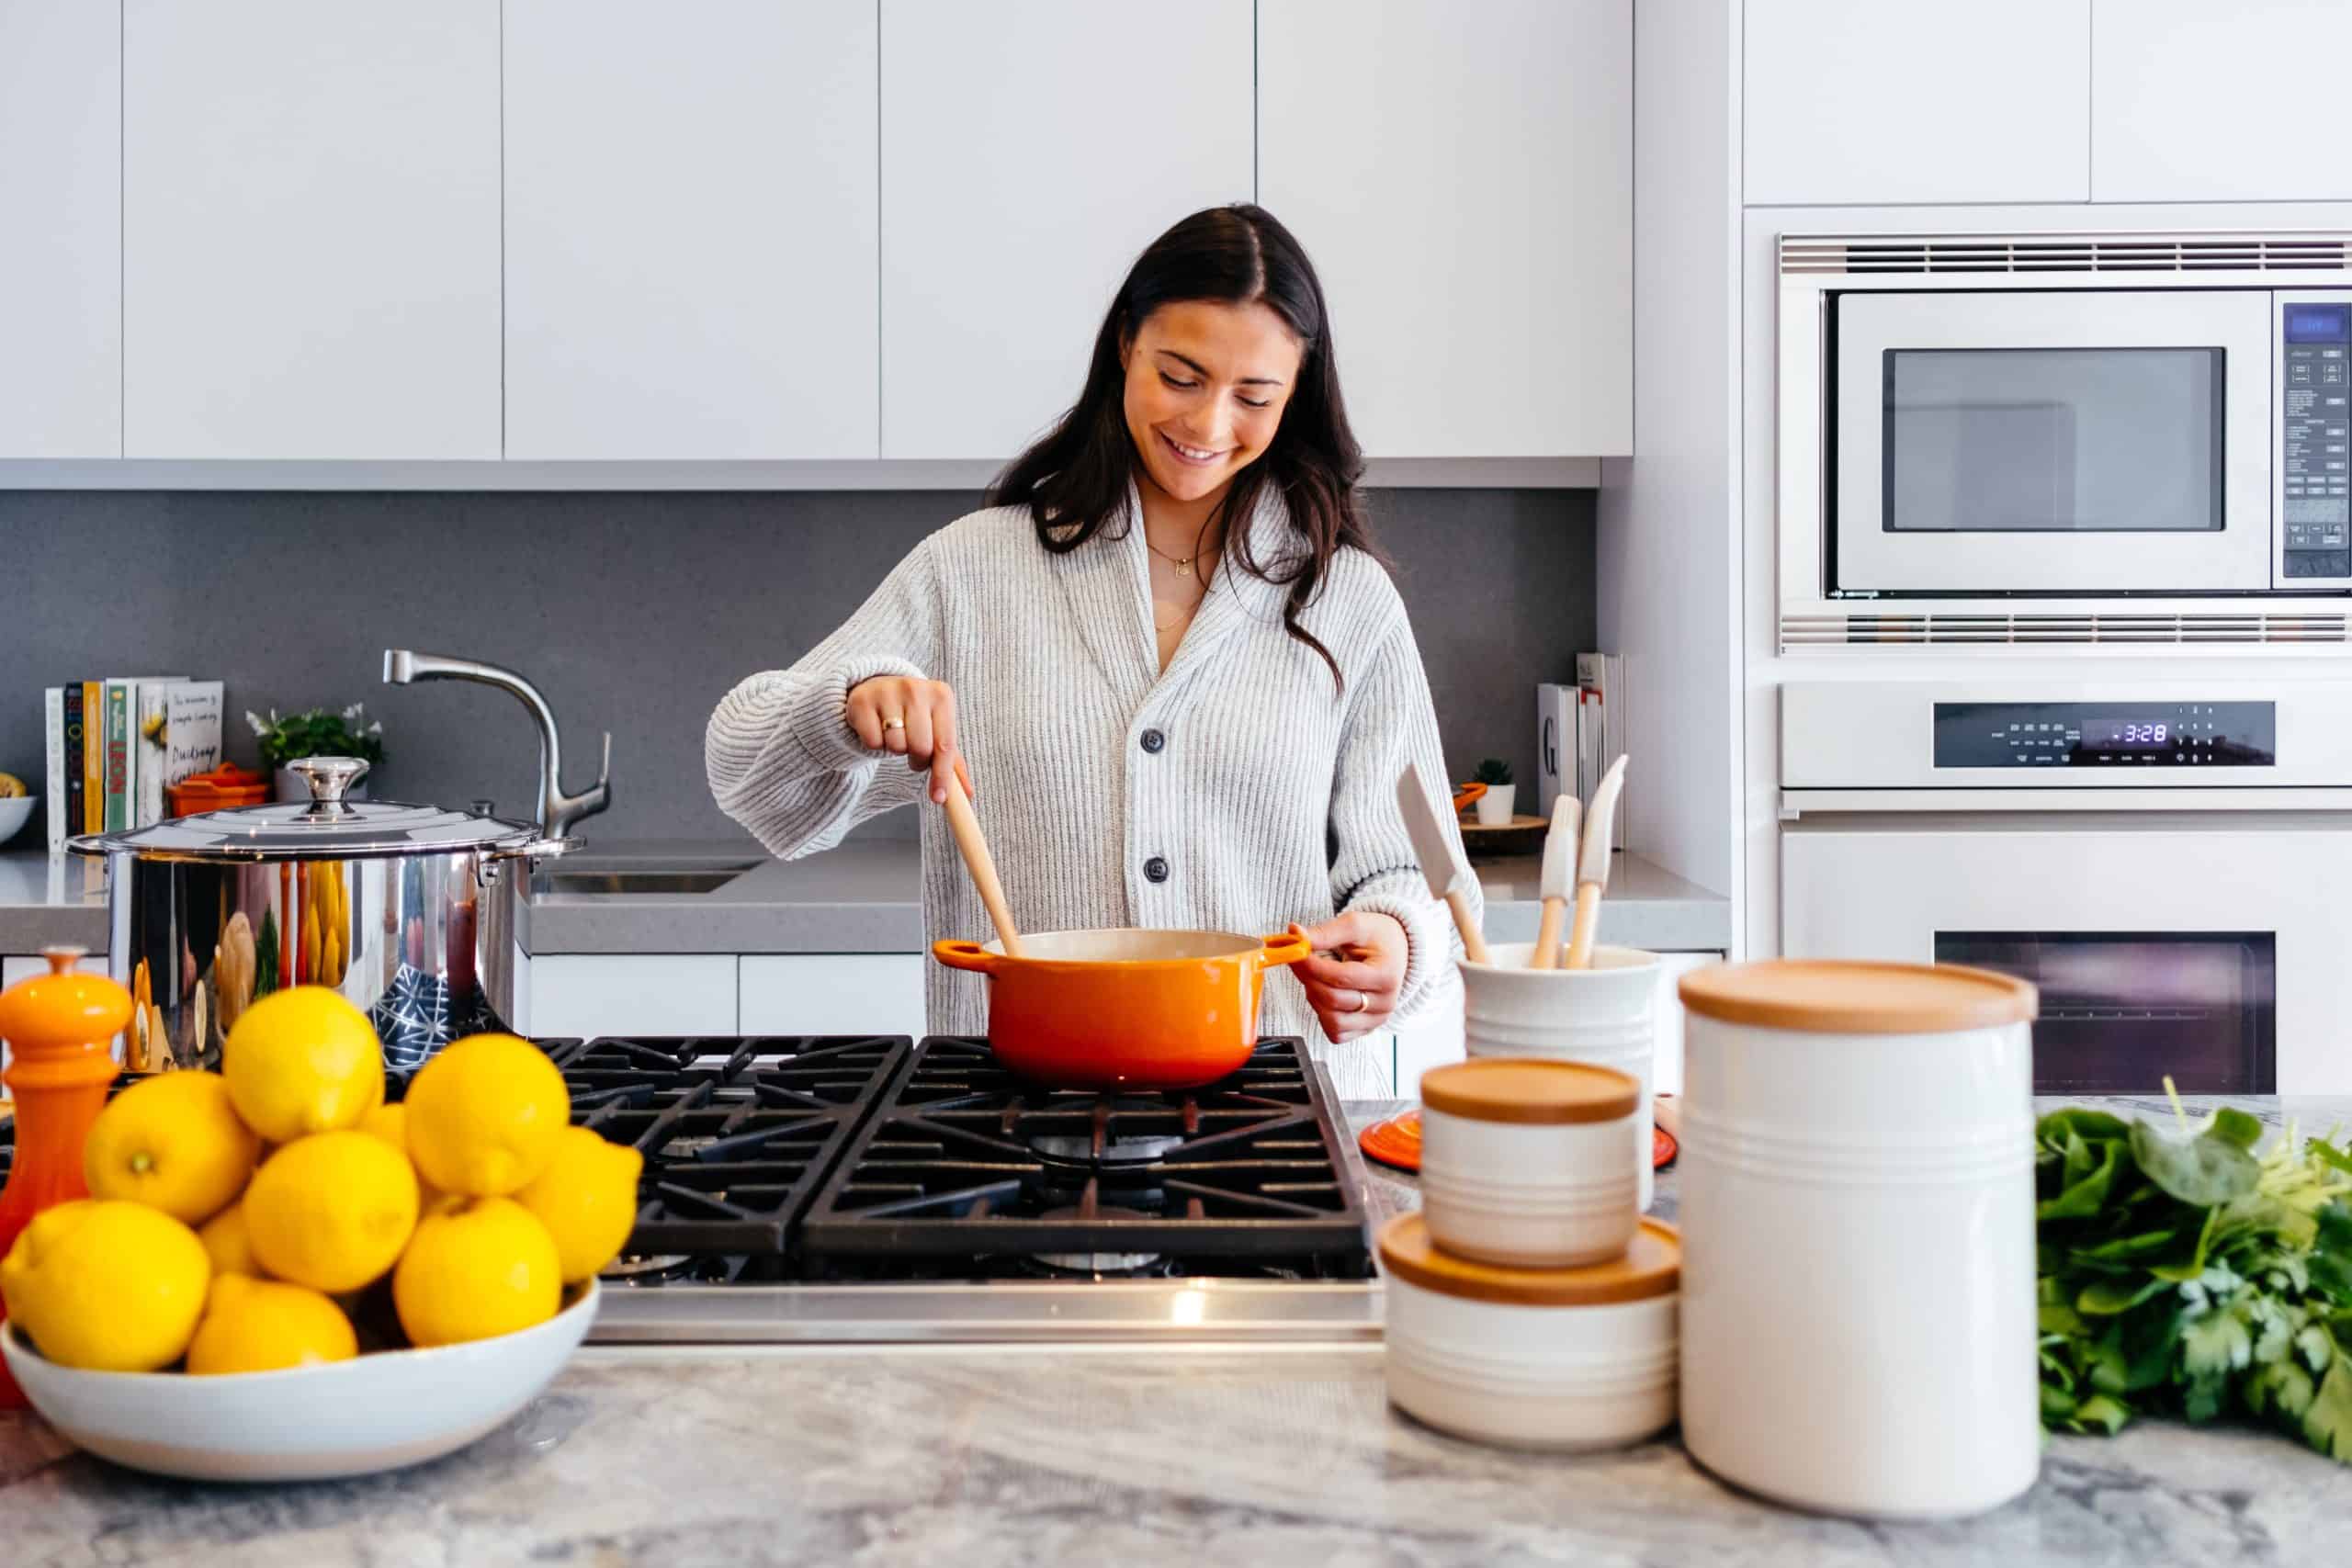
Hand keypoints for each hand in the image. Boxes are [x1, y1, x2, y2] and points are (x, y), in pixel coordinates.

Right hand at [846, 675, 971, 804]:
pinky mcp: (862, 700)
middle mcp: (916, 689)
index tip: (938, 798)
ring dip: (895, 749)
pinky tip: (877, 729)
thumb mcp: (936, 728)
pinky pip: (873, 742)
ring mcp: (888, 691)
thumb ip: (952, 760)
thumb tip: (967, 793)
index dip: (942, 775)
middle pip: (920, 748)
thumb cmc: (914, 714)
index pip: (945, 744)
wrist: (878, 688)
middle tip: (912, 753)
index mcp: (942, 695)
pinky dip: (875, 744)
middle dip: (917, 759)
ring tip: (894, 735)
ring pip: (895, 745)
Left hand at [1290, 911, 1407, 1044]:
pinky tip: (1324, 995)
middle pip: (1333, 1000)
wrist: (1395, 950)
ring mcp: (1376, 1020)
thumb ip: (1326, 932)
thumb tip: (1296, 935)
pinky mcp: (1365, 1030)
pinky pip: (1336, 1033)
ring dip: (1314, 998)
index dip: (1312, 966)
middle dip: (1308, 979)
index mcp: (1387, 976)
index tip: (1296, 952)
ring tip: (1315, 977)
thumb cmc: (1377, 937)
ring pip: (1332, 1020)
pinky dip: (1323, 1015)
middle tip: (1298, 960)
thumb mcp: (1354, 925)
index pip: (1341, 978)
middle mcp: (1385, 1003)